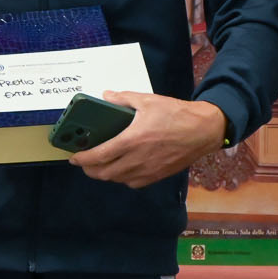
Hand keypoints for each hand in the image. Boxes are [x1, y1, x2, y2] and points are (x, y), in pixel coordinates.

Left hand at [67, 91, 228, 189]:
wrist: (204, 131)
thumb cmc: (177, 114)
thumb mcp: (148, 101)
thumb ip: (123, 99)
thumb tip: (106, 96)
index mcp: (132, 140)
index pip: (99, 156)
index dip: (82, 159)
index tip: (74, 157)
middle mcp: (137, 159)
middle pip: (104, 173)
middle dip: (90, 169)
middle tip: (85, 161)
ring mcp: (148, 170)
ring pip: (118, 179)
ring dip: (106, 174)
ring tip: (102, 163)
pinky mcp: (157, 176)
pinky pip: (133, 183)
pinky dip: (123, 178)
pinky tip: (123, 168)